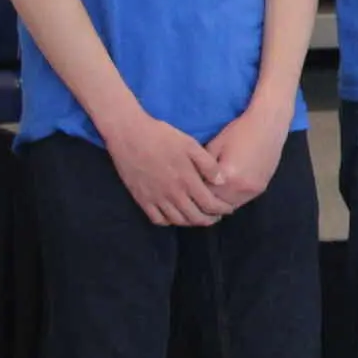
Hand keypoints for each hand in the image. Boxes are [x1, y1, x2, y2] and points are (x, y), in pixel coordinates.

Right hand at [103, 108, 226, 228]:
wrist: (129, 135)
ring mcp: (155, 198)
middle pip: (195, 217)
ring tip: (198, 217)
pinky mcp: (141, 198)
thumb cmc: (162, 136)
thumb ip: (208, 165)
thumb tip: (222, 181)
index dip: (222, 209)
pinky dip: (169, 222)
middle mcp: (172, 194)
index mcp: (187, 180)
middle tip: (216, 216)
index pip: (210, 204)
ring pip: (177, 220)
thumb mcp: (190, 144)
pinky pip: (157, 219)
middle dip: (209, 219)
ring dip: (191, 222)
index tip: (229, 209)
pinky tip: (175, 216)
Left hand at [200, 106, 288, 213]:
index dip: (194, 192)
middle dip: (205, 202)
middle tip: (195, 195)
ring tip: (210, 194)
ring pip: (230, 206)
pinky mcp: (261, 188)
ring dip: (219, 203)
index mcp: (227, 177)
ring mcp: (253, 190)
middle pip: (217, 206)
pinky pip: (241, 201)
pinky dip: (231, 199)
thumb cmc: (239, 131)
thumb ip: (203, 168)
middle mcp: (241, 188)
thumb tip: (193, 181)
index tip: (187, 188)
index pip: (203, 196)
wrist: (268, 124)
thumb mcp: (214, 146)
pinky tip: (225, 190)